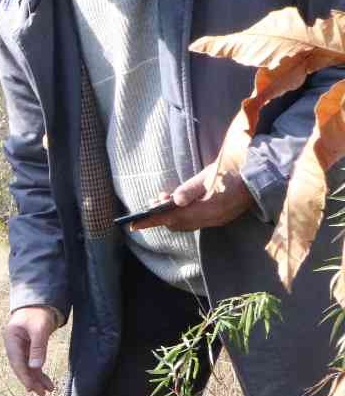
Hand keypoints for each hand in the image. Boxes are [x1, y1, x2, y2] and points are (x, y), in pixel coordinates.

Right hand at [3, 305, 59, 395]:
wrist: (40, 303)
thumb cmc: (38, 314)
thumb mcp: (40, 329)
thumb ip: (38, 348)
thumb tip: (35, 367)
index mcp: (11, 339)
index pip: (16, 362)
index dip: (24, 376)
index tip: (31, 388)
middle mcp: (13, 345)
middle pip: (21, 367)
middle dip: (31, 381)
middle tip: (42, 394)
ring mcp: (20, 347)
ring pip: (27, 367)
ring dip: (37, 379)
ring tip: (47, 391)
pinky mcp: (28, 348)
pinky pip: (32, 363)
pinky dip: (39, 372)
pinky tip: (46, 382)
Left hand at [131, 161, 252, 231]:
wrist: (260, 173)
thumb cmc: (233, 170)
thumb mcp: (209, 175)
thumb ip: (190, 189)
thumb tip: (174, 200)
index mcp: (209, 209)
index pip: (174, 218)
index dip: (153, 221)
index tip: (135, 223)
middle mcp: (212, 219)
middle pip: (178, 224)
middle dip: (161, 217)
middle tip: (149, 205)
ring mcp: (217, 220)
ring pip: (186, 224)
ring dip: (171, 216)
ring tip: (161, 202)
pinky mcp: (220, 217)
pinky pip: (195, 221)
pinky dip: (183, 215)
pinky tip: (178, 204)